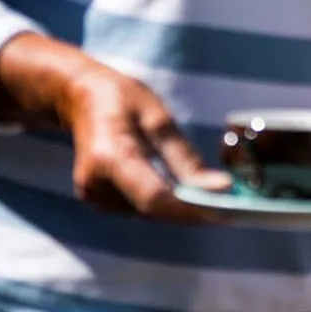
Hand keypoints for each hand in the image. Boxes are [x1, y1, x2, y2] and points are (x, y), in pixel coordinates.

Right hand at [33, 51, 226, 221]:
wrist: (80, 98)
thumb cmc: (123, 100)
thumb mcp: (159, 119)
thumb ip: (186, 159)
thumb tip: (220, 189)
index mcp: (110, 157)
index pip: (155, 198)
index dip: (191, 209)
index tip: (226, 210)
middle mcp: (95, 183)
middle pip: (153, 210)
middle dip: (192, 210)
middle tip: (230, 205)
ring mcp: (92, 194)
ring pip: (147, 213)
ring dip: (176, 206)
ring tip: (204, 190)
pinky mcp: (96, 199)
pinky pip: (137, 208)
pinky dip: (160, 202)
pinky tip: (175, 186)